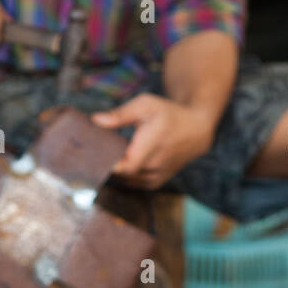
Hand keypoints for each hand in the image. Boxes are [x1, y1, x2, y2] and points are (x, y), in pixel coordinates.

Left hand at [92, 95, 215, 188]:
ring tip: (110, 153)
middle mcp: (154, 167)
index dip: (106, 163)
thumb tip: (95, 120)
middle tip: (95, 151)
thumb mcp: (145, 105)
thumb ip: (120, 115)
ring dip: (117, 169)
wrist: (195, 131)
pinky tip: (122, 160)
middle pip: (121, 173)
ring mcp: (155, 178)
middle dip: (108, 163)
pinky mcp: (155, 183)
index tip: (93, 154)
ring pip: (126, 179)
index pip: (123, 167)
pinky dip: (126, 174)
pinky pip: (133, 182)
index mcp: (150, 147)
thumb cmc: (168, 114)